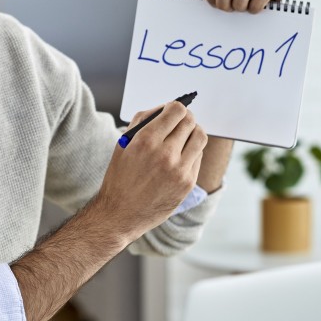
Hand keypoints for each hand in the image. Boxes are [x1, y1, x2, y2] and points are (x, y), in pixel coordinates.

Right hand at [94, 101, 207, 240]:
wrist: (120, 214)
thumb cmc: (120, 177)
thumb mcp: (124, 144)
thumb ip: (144, 121)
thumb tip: (165, 108)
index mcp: (146, 141)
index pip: (176, 110)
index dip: (176, 107)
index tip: (173, 110)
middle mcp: (165, 154)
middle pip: (190, 121)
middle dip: (186, 118)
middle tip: (181, 121)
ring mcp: (179, 170)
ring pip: (200, 137)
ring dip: (193, 132)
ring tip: (185, 136)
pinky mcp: (187, 183)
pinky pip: (198, 156)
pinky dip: (192, 151)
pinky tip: (181, 155)